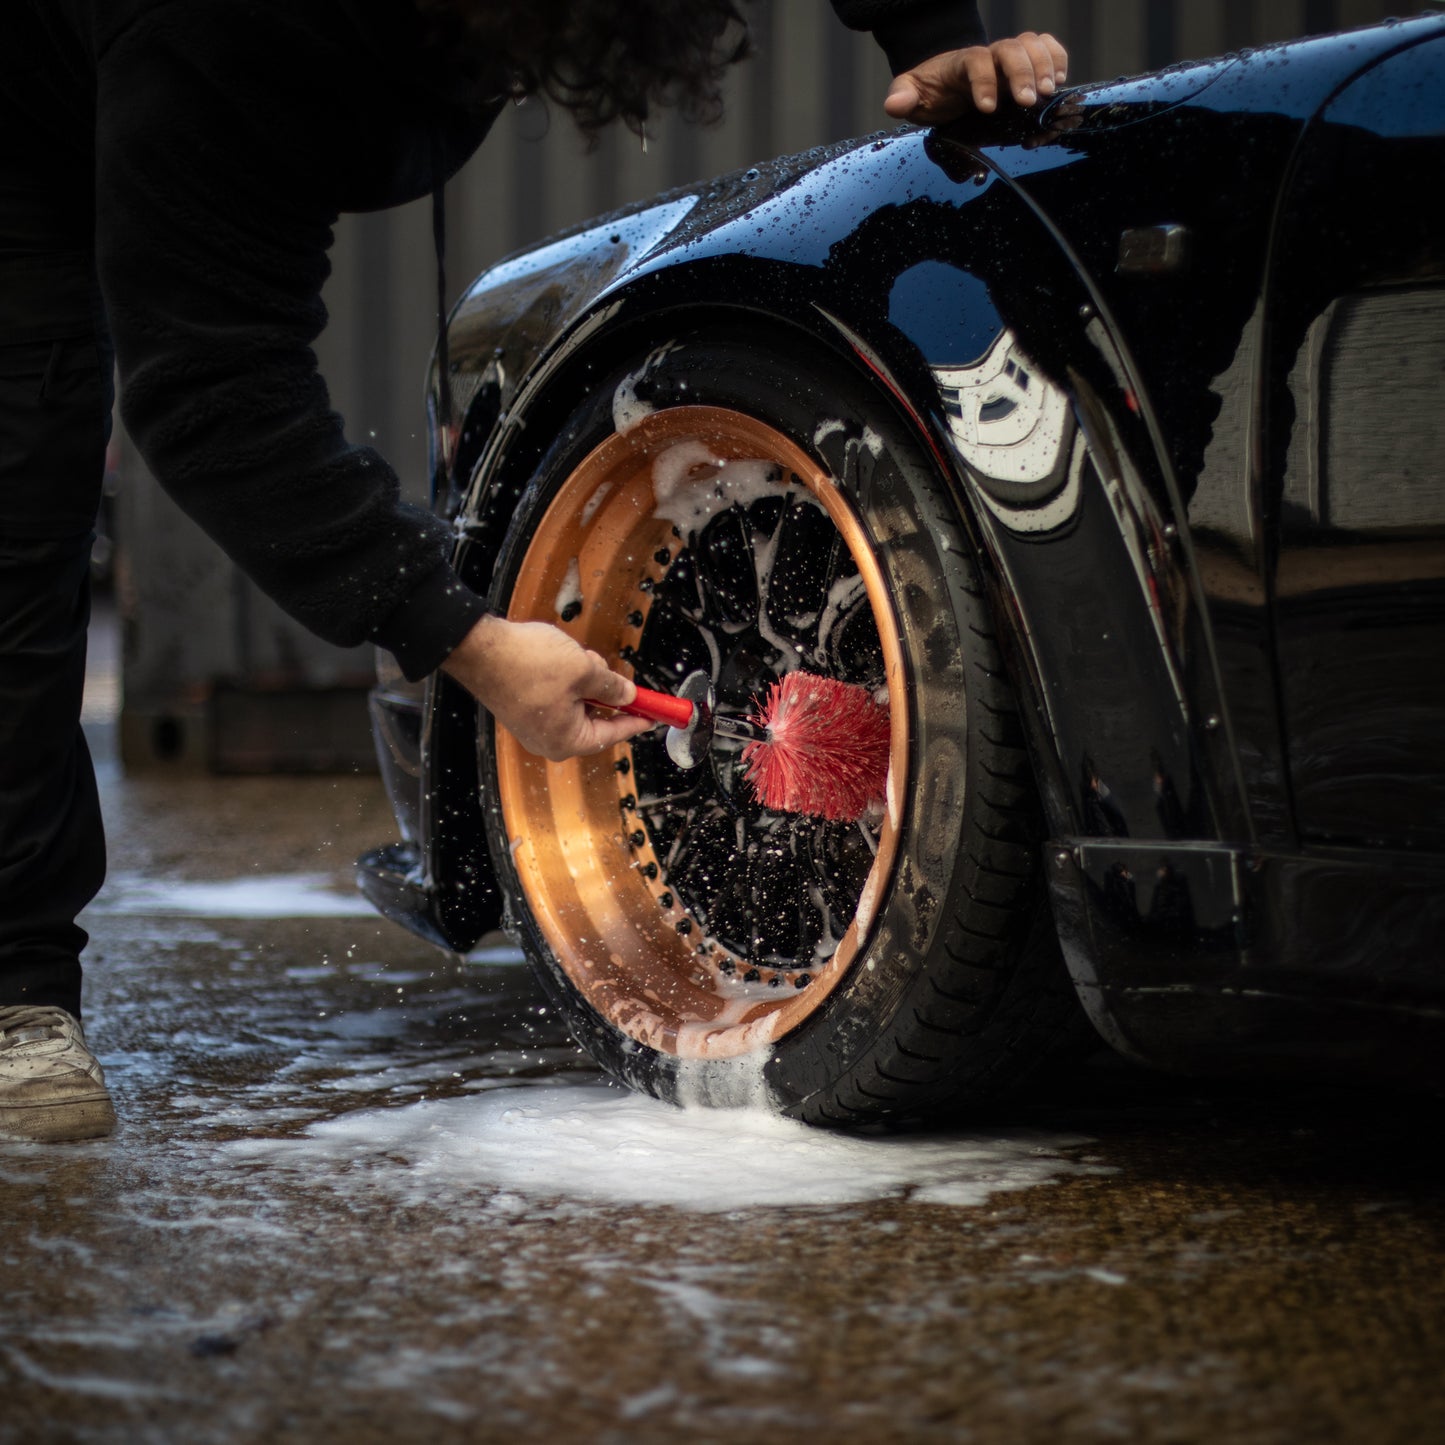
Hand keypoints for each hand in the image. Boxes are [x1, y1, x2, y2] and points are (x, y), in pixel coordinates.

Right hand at [440, 614, 652, 761]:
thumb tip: (628, 695)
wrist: (480, 649)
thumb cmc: (526, 664)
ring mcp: (534, 725)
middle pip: (594, 718)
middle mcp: (549, 740)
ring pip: (576, 703)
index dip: (638, 719)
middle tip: (604, 669)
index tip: (655, 713)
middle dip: (604, 691)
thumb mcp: (584, 671)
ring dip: (583, 681)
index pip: (614, 733)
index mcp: (567, 741)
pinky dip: (565, 680)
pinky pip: (557, 698)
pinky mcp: (523, 708)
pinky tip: (559, 660)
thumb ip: (612, 687)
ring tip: (573, 659)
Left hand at [884, 32, 1068, 123]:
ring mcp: (1007, 59)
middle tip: (1030, 101)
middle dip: (1022, 73)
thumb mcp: (911, 95)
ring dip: (1045, 65)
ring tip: (1048, 93)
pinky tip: (1060, 81)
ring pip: (1032, 45)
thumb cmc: (930, 91)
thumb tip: (895, 104)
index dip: (984, 81)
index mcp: (960, 64)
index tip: (988, 108)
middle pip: (1011, 49)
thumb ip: (903, 96)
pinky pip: (1047, 49)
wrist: (946, 81)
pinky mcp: (1024, 65)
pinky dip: (1058, 59)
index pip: (975, 60)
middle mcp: (988, 56)